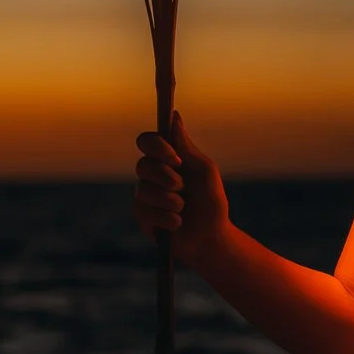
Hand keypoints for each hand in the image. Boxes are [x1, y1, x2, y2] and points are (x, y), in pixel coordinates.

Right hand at [134, 110, 230, 263]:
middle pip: (142, 164)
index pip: (147, 141)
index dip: (157, 147)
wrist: (211, 237)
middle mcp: (152, 175)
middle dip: (166, 177)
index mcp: (167, 160)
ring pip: (144, 190)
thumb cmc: (211, 202)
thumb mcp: (204, 171)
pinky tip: (178, 223)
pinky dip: (169, 217)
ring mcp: (145, 195)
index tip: (176, 159)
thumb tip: (174, 116)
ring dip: (171, 201)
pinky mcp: (142, 216)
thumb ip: (187, 146)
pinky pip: (146, 211)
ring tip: (184, 209)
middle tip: (182, 187)